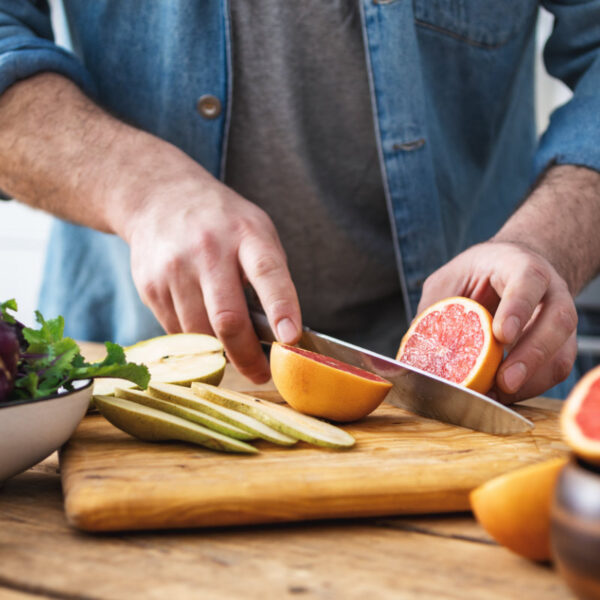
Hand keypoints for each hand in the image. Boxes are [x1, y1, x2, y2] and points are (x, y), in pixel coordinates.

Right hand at [123, 165, 300, 383]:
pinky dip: (196, 341)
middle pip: (227, 318)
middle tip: (261, 374)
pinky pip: (177, 332)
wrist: (160, 197)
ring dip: (220, 352)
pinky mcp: (150, 286)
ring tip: (234, 350)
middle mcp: (208, 250)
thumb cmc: (222, 222)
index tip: (291, 339)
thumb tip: (281, 334)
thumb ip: (270, 276)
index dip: (281, 308)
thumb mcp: (256, 232)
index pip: (267, 273)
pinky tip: (203, 329)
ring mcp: (174, 269)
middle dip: (247, 356)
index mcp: (246, 234)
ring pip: (200, 334)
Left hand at [417, 241, 577, 401]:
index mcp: (521, 265)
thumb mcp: (450, 278)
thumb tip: (416, 349)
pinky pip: (555, 370)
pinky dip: (531, 387)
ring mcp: (561, 318)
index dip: (517, 308)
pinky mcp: (561, 344)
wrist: (513, 268)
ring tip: (500, 395)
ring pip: (562, 352)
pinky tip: (504, 395)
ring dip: (533, 380)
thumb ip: (436, 306)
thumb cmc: (479, 273)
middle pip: (556, 321)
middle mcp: (550, 290)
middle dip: (531, 355)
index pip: (527, 281)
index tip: (502, 335)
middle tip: (505, 380)